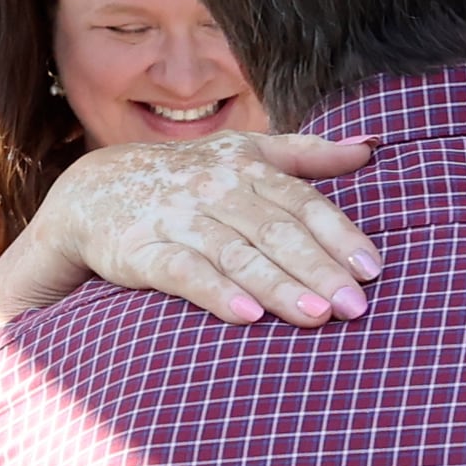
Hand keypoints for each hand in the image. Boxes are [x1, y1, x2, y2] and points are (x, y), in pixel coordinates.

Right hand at [15, 131, 379, 325]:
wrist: (92, 191)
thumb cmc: (189, 177)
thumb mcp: (246, 153)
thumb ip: (308, 154)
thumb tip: (371, 148)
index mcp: (247, 169)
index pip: (302, 202)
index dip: (339, 234)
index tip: (372, 269)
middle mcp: (216, 191)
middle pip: (276, 231)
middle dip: (318, 269)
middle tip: (355, 306)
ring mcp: (178, 220)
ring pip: (236, 253)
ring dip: (277, 285)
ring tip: (316, 316)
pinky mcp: (141, 251)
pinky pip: (183, 272)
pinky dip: (214, 292)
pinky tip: (246, 316)